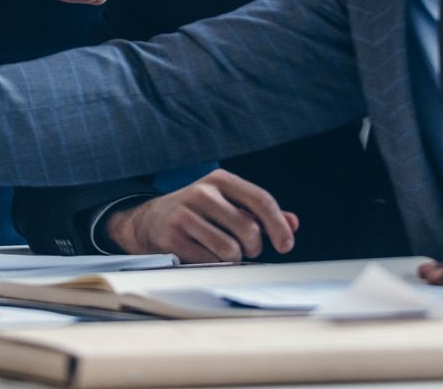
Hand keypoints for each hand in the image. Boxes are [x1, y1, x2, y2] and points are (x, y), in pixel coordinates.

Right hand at [101, 170, 297, 261]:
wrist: (150, 221)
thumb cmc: (198, 214)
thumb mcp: (228, 205)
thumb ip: (260, 213)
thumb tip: (293, 223)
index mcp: (219, 180)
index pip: (261, 200)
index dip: (278, 226)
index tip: (286, 246)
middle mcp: (201, 193)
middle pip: (249, 229)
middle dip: (254, 247)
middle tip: (246, 249)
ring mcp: (184, 214)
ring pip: (231, 249)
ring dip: (233, 258)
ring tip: (222, 252)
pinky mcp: (172, 237)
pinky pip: (209, 261)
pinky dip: (213, 264)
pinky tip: (203, 254)